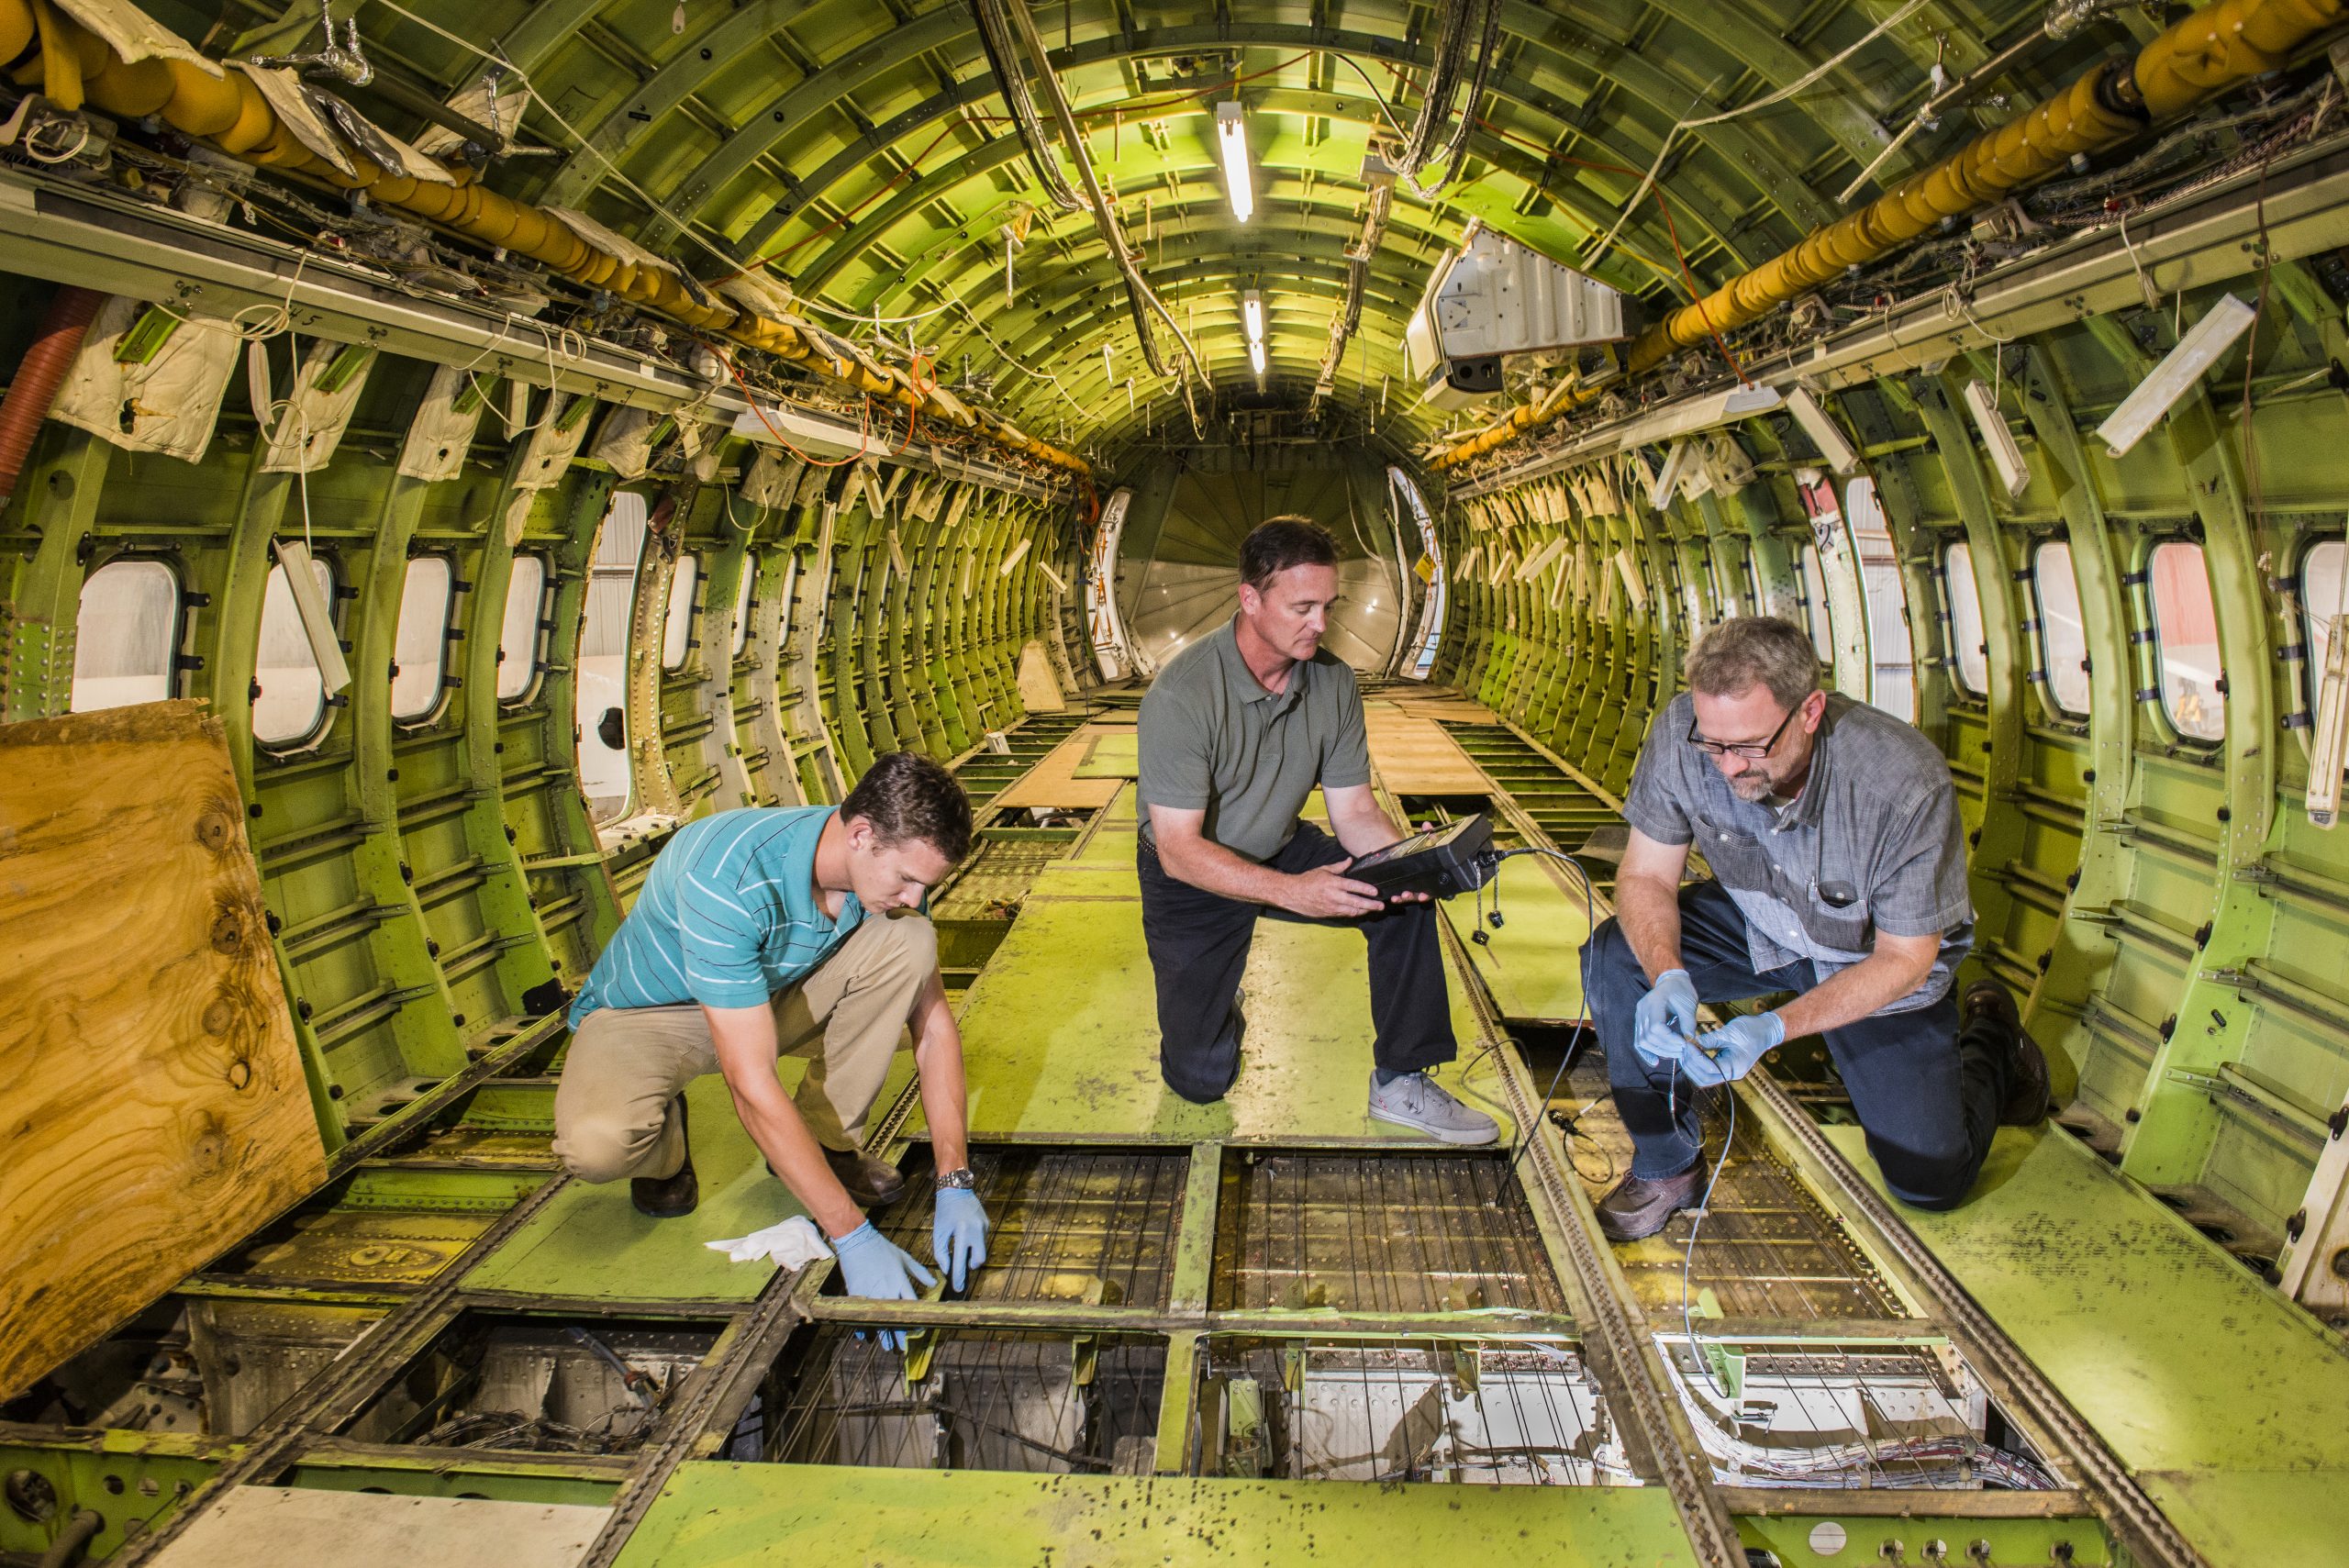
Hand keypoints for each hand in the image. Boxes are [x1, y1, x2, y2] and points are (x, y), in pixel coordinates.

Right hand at [830, 1221, 935, 1349]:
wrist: (858, 1241)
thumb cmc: (883, 1248)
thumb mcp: (905, 1258)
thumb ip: (920, 1272)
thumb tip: (935, 1282)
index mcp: (900, 1282)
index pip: (911, 1306)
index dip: (915, 1320)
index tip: (918, 1331)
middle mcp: (887, 1291)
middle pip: (895, 1318)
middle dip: (899, 1335)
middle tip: (902, 1348)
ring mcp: (871, 1294)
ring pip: (878, 1319)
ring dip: (883, 1334)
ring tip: (887, 1346)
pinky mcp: (856, 1294)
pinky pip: (861, 1314)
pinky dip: (862, 1325)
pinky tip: (864, 1335)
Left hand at [932, 1188, 989, 1291]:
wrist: (956, 1189)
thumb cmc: (944, 1211)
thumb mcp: (938, 1232)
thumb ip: (941, 1253)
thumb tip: (948, 1269)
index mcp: (961, 1232)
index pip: (960, 1261)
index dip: (958, 1277)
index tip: (958, 1288)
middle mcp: (976, 1230)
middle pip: (979, 1260)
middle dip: (971, 1265)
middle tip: (962, 1263)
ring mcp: (984, 1227)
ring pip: (981, 1250)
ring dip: (972, 1252)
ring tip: (961, 1243)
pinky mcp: (987, 1223)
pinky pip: (982, 1239)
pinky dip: (974, 1242)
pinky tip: (966, 1232)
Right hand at [1283, 860, 1384, 918]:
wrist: (1293, 894)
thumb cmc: (1307, 880)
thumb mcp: (1323, 870)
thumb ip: (1338, 867)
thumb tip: (1350, 861)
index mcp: (1333, 883)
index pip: (1354, 886)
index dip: (1366, 889)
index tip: (1375, 891)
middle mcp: (1334, 896)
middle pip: (1356, 902)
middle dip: (1370, 904)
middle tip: (1380, 905)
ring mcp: (1332, 907)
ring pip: (1352, 911)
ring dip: (1363, 910)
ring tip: (1372, 909)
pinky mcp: (1329, 914)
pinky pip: (1344, 914)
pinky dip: (1353, 913)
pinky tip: (1360, 911)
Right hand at [1633, 969, 1698, 1065]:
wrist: (1672, 981)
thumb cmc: (1682, 991)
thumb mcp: (1689, 1004)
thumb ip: (1689, 1023)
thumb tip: (1690, 1042)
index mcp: (1654, 1001)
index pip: (1656, 1027)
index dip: (1670, 1039)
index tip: (1684, 1043)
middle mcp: (1642, 1009)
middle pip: (1648, 1036)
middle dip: (1666, 1047)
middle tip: (1683, 1051)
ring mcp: (1639, 1016)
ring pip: (1642, 1041)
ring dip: (1659, 1051)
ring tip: (1675, 1053)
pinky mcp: (1640, 1023)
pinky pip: (1639, 1041)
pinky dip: (1646, 1053)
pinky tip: (1655, 1061)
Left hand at [1679, 1012, 1784, 1087]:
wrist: (1765, 1030)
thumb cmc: (1751, 1030)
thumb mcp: (1729, 1032)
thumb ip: (1710, 1040)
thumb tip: (1692, 1043)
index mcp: (1736, 1067)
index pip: (1710, 1069)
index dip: (1695, 1058)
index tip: (1687, 1044)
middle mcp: (1732, 1074)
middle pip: (1704, 1079)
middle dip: (1691, 1065)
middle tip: (1683, 1049)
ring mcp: (1729, 1073)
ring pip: (1704, 1078)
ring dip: (1692, 1066)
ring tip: (1685, 1051)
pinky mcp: (1725, 1068)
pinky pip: (1708, 1072)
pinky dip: (1698, 1064)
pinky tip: (1692, 1052)